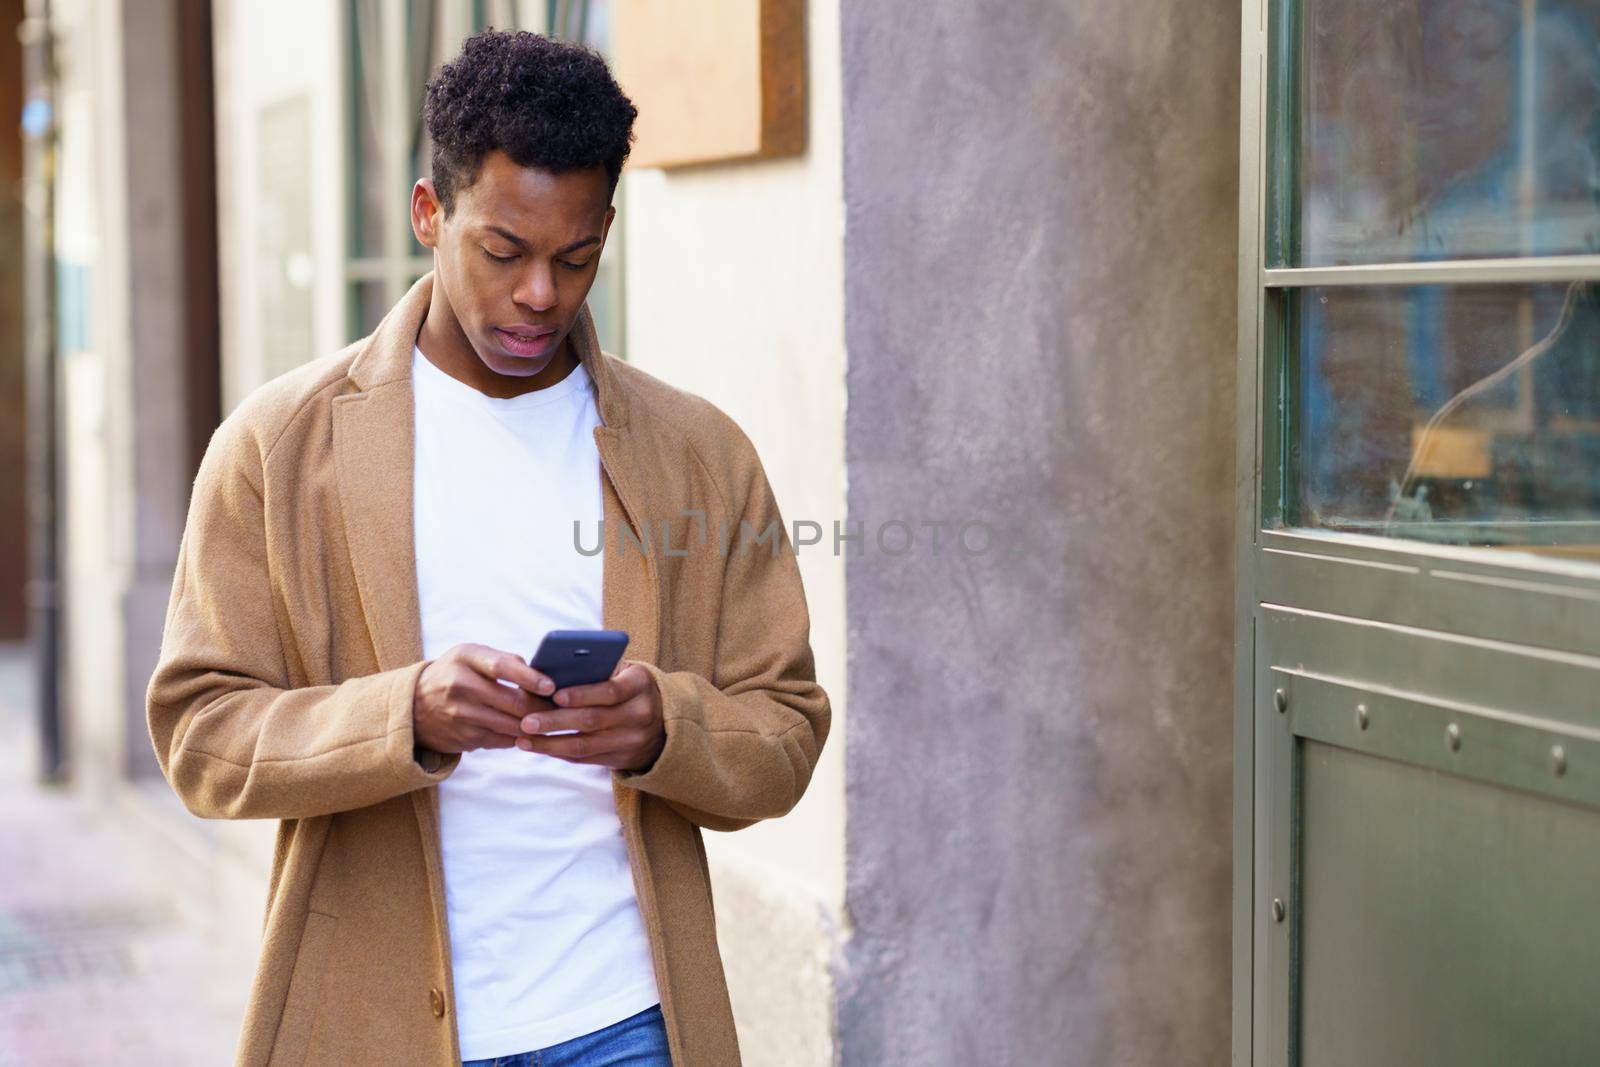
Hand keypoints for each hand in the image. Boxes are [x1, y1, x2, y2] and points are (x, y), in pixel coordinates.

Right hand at [413, 643, 556, 754]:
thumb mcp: (470, 656)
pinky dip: (519, 737)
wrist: (414, 706)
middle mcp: (460, 686)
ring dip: (534, 725)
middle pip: (512, 702)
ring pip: (511, 725)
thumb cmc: (454, 673)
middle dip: (542, 708)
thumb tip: (542, 674)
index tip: (551, 686)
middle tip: (560, 709)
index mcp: (465, 659)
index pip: (502, 667)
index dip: (530, 678)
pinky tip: (529, 733)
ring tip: (551, 721)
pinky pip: (502, 740)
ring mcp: (461, 716)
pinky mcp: (464, 738)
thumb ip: (503, 661)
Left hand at [515, 662, 665, 770]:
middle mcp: (640, 714)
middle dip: (556, 722)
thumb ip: (597, 670)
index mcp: (640, 685)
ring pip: (585, 745)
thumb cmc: (629, 687)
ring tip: (524, 739)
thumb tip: (553, 673)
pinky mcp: (621, 759)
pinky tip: (539, 747)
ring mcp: (631, 740)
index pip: (610, 690)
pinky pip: (585, 759)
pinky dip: (559, 753)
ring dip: (550, 743)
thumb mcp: (624, 671)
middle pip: (592, 720)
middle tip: (526, 721)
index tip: (554, 695)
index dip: (582, 694)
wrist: (664, 722)